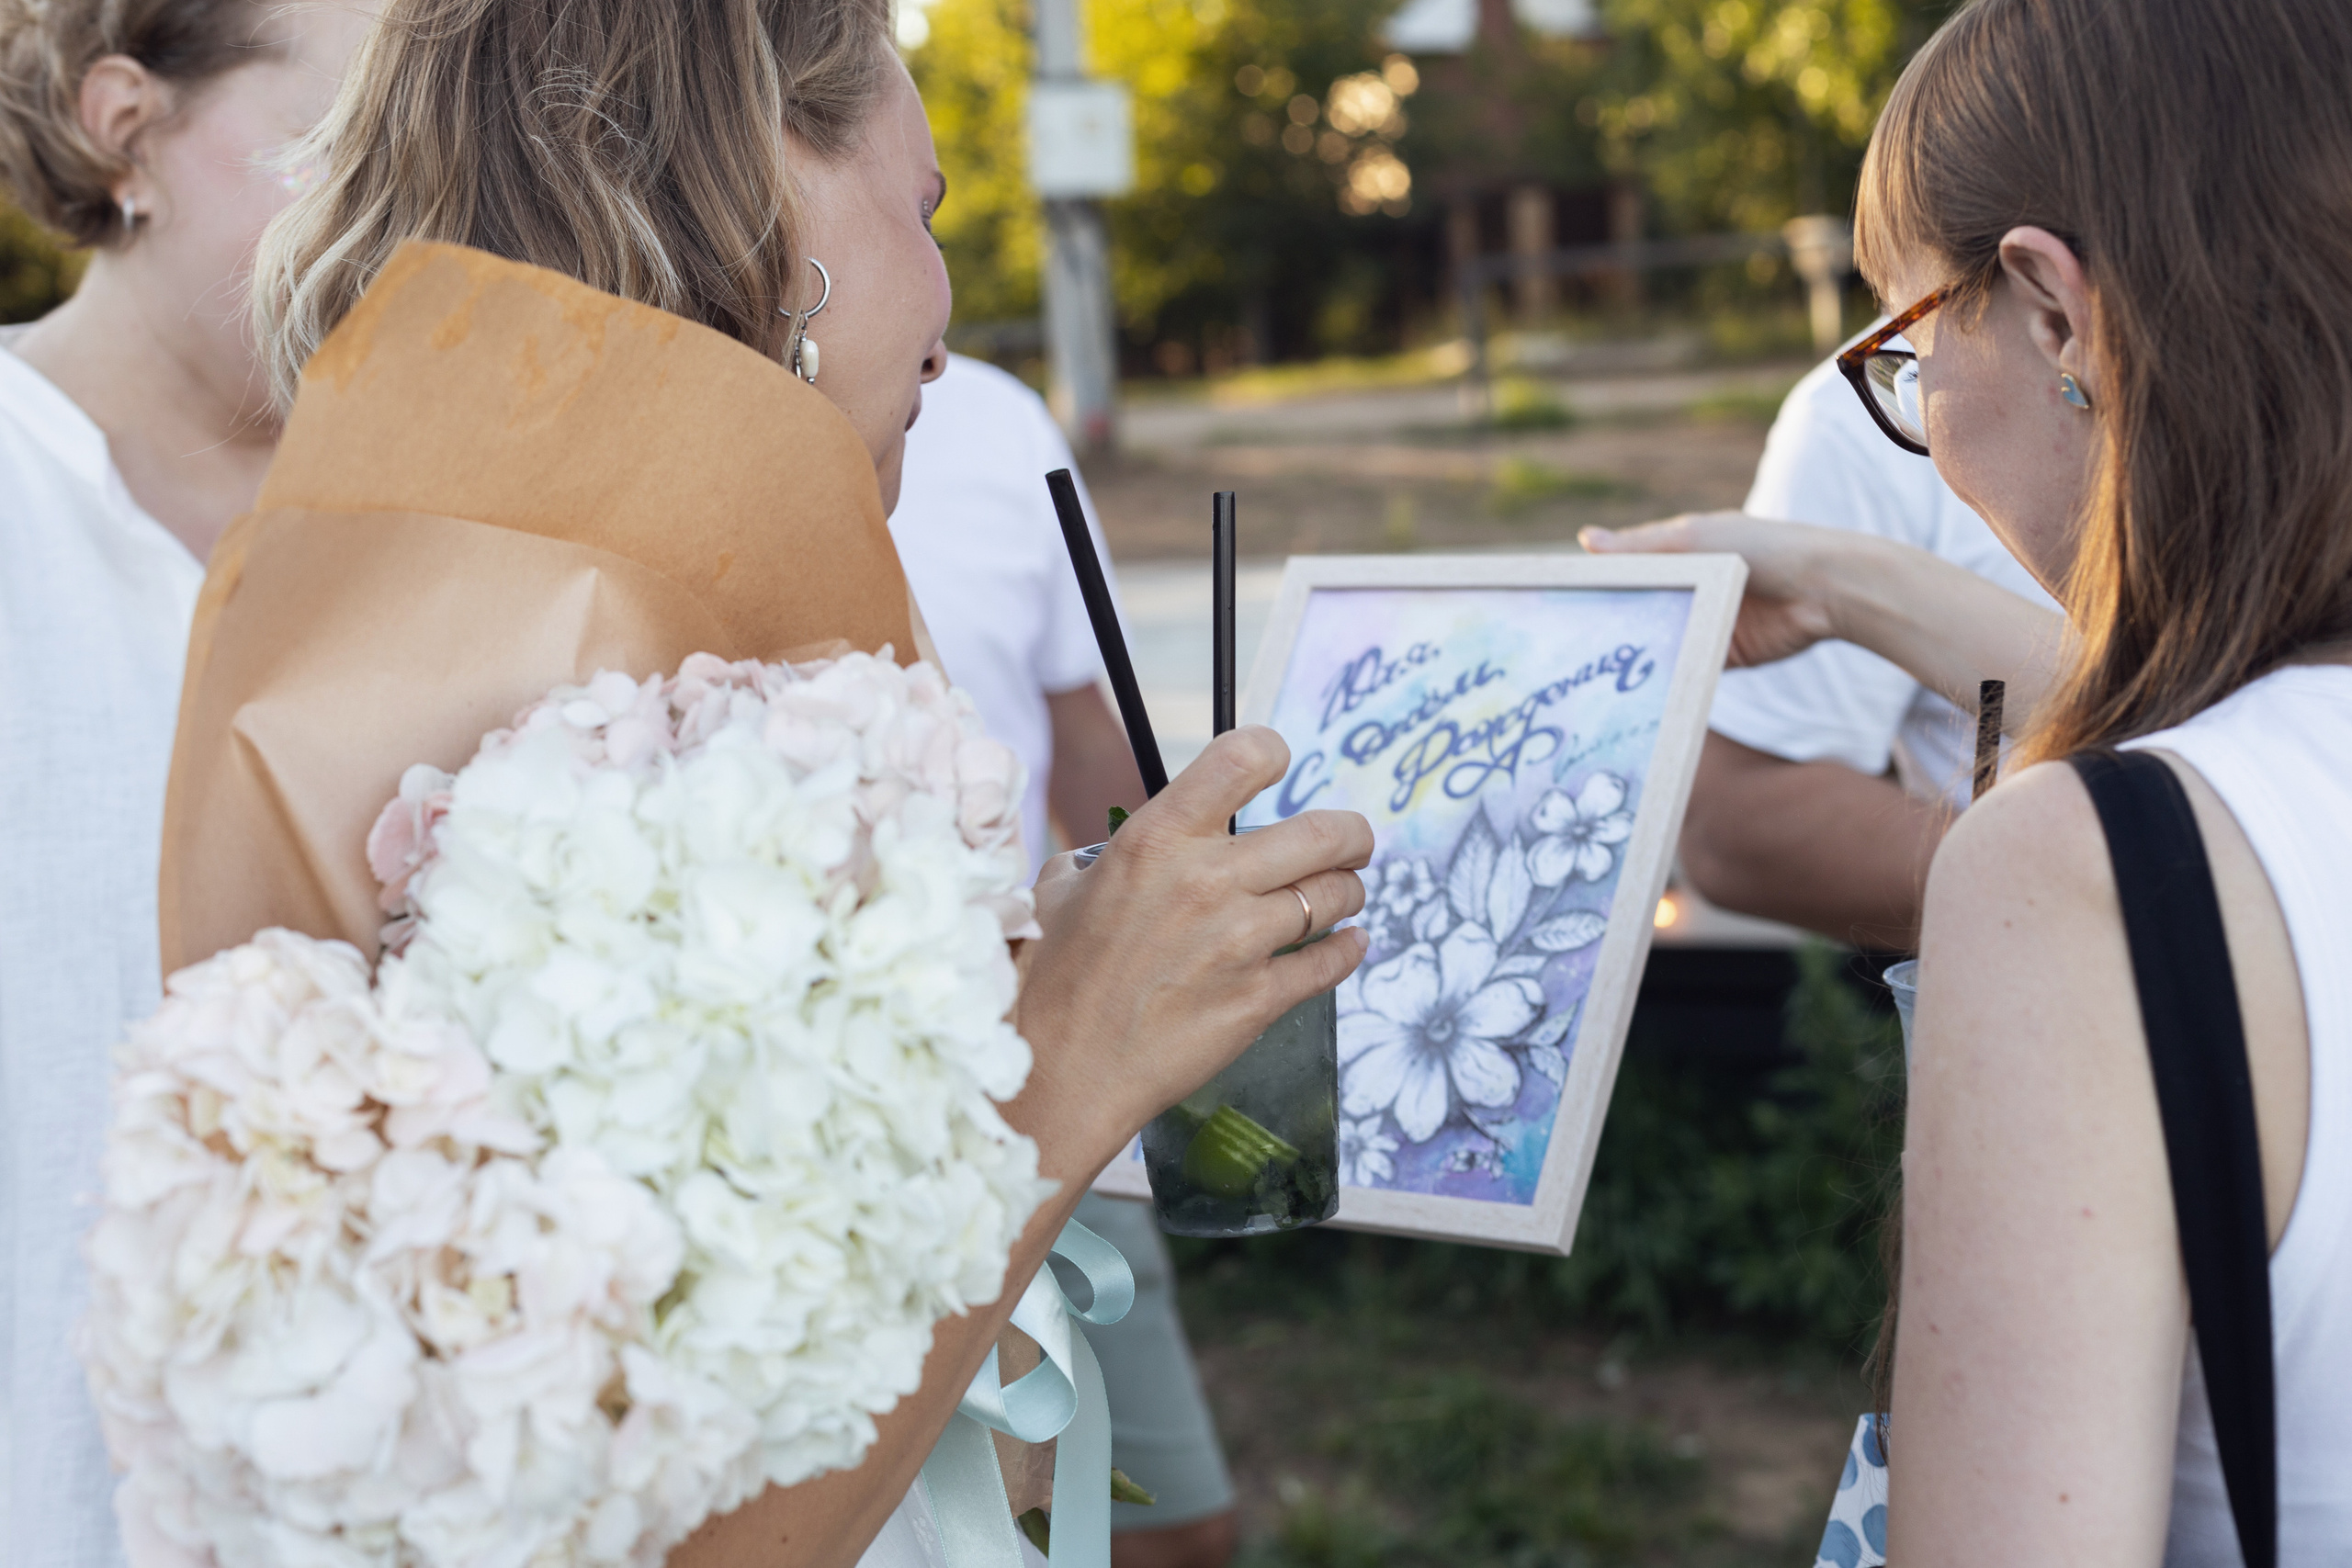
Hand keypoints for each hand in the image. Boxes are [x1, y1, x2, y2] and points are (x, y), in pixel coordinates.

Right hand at [1016, 727, 1371, 1167]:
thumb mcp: (1060, 891)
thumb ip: (1102, 857)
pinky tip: (1348, 943)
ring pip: (1336, 896)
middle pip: (1323, 832)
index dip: (1271, 753)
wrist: (1060, 1070)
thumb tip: (1115, 850)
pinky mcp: (1259, 999)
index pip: (1242, 759)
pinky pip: (1330, 961)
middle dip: (1351, 834)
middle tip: (1353, 841)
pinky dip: (1348, 949)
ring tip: (1343, 895)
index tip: (1278, 766)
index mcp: (1156, 840)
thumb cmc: (1053, 981)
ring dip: (1347, 892)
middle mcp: (1206, 881)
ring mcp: (1239, 942)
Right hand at [1582, 512, 1846, 666]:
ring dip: (1632, 652)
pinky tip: (1631, 687)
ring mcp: (1703, 623)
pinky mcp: (1721, 655)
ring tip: (1586, 670)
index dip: (1595, 583)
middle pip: (1637, 609)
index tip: (1553, 598)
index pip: (1627, 570)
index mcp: (1679, 555)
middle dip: (1606, 624)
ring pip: (1656, 641)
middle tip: (1559, 643)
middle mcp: (1688, 589)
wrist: (1824, 590)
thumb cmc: (1764, 548)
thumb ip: (1641, 546)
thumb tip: (1583, 540)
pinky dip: (1664, 675)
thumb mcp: (1696, 540)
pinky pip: (1684, 666)